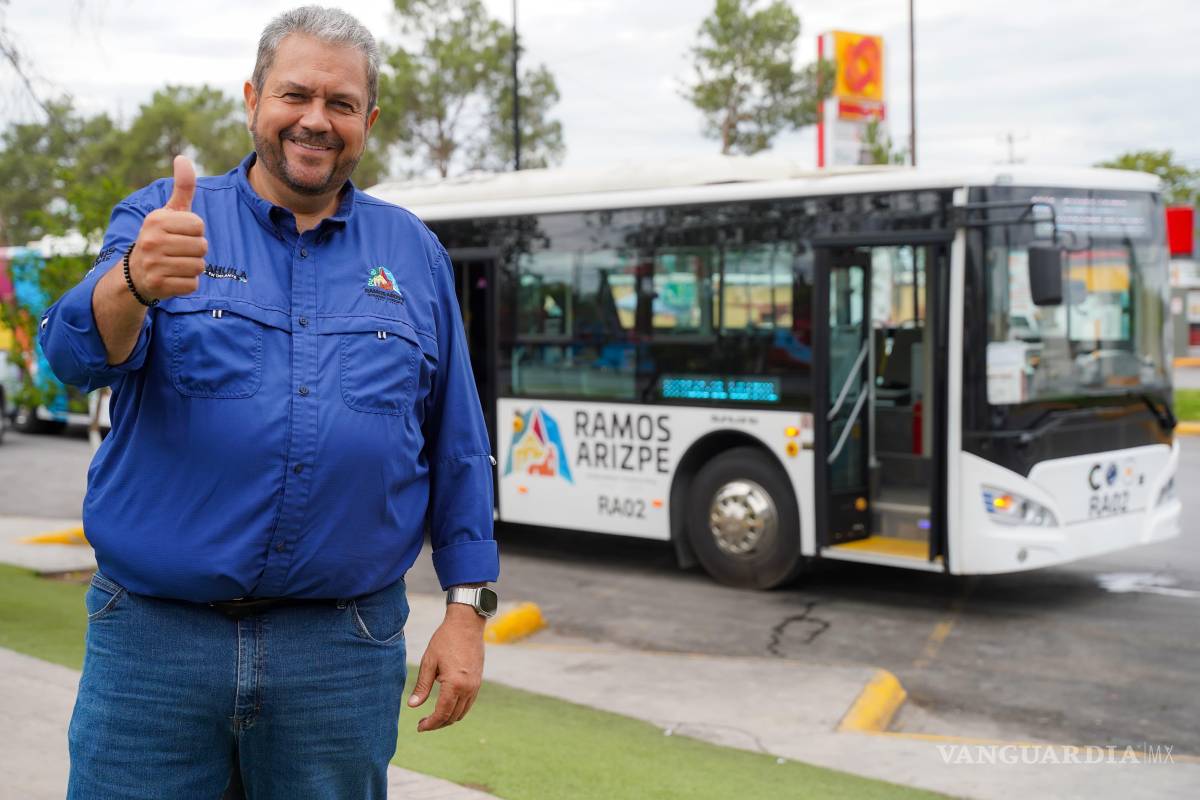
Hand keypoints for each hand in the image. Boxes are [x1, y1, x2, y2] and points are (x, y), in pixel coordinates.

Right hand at [128, 155, 206, 300]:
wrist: (136, 272)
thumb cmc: (161, 237)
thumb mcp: (170, 212)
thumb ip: (182, 187)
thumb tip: (183, 158)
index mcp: (156, 220)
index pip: (199, 225)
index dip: (195, 231)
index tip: (180, 234)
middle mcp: (152, 240)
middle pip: (202, 246)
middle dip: (196, 251)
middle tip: (178, 251)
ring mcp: (153, 264)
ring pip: (199, 266)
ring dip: (193, 267)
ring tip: (176, 263)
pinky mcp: (158, 284)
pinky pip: (192, 284)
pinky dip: (188, 283)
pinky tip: (174, 277)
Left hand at [407, 604, 484, 731]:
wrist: (467, 624)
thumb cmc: (445, 640)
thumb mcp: (429, 662)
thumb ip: (422, 686)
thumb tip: (412, 706)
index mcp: (454, 684)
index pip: (442, 713)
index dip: (430, 724)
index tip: (419, 727)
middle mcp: (468, 688)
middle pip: (453, 716)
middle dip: (438, 724)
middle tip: (423, 723)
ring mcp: (475, 685)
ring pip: (462, 712)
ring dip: (448, 718)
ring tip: (433, 717)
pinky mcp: (478, 681)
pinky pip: (468, 703)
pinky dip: (457, 709)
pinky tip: (446, 705)